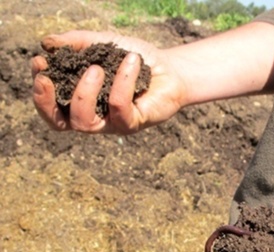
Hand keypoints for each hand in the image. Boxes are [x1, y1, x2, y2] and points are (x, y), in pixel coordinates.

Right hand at [31, 30, 187, 133]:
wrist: (170, 68)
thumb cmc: (134, 59)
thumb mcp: (102, 43)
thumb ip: (76, 43)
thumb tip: (47, 43)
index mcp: (79, 100)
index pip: (50, 106)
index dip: (39, 90)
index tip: (40, 62)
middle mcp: (93, 116)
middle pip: (59, 123)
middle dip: (47, 102)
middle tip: (47, 78)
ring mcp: (112, 122)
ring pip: (85, 122)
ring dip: (84, 94)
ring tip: (95, 68)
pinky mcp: (133, 123)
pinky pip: (119, 107)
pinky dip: (122, 82)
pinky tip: (131, 60)